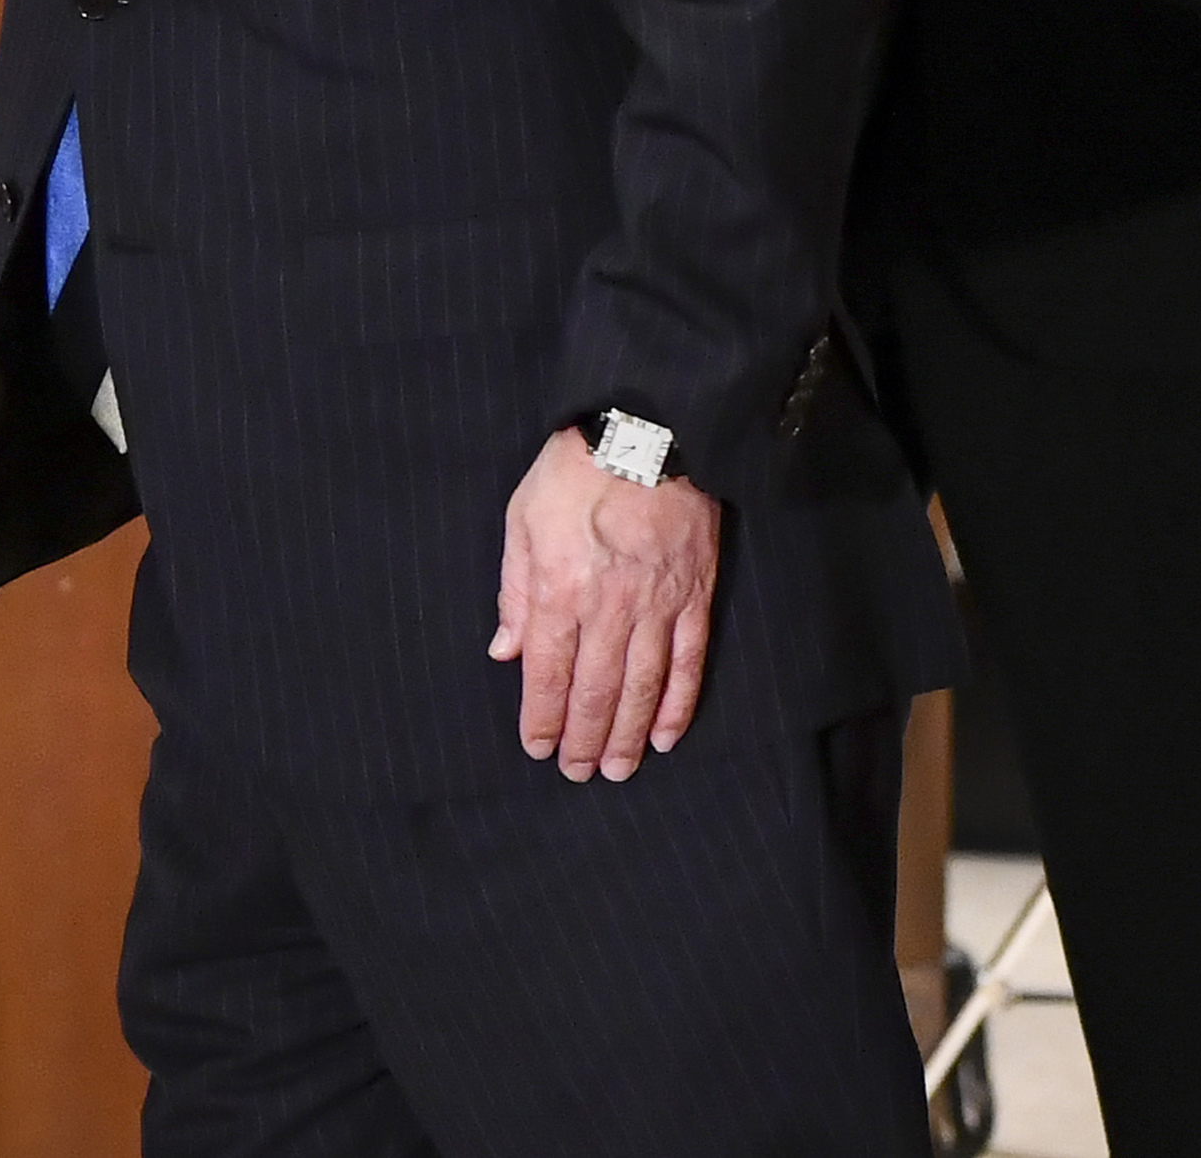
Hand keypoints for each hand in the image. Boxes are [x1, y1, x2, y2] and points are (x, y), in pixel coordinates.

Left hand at [488, 431, 721, 779]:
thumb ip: (514, 590)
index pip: (548, 674)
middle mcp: (609, 607)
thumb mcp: (522, 518)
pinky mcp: (695, 594)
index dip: (542, 720)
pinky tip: (667, 734)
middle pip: (595, 691)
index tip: (537, 748)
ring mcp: (658, 604)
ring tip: (617, 768)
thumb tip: (505, 651)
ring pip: (643, 687)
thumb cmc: (576, 468)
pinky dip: (679, 703)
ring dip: (628, 734)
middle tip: (577, 773)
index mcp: (560, 589)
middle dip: (583, 739)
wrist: (648, 427)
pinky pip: (689, 661)